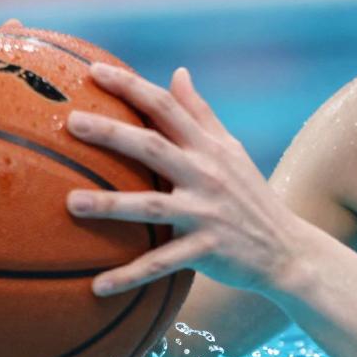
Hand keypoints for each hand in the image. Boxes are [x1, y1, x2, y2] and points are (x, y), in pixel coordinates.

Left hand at [65, 64, 305, 297]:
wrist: (286, 249)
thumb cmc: (250, 194)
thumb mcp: (230, 149)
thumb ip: (200, 113)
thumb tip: (178, 72)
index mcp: (208, 147)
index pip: (167, 107)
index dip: (131, 86)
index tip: (93, 70)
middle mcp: (207, 174)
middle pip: (153, 147)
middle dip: (111, 133)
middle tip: (71, 122)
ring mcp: (206, 213)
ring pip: (151, 206)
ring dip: (110, 205)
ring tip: (69, 203)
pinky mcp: (206, 251)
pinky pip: (162, 263)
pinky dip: (130, 276)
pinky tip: (97, 286)